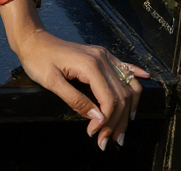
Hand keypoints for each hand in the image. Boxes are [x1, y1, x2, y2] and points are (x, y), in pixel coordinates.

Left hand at [14, 28, 148, 149]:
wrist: (33, 39)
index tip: (96, 136)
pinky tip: (147, 79)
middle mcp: (102, 59)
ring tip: (122, 129)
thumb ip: (76, 100)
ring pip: (127, 85)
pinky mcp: (102, 55)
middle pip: (121, 96)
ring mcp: (104, 55)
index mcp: (90, 65)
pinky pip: (124, 66)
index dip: (107, 122)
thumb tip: (99, 119)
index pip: (110, 100)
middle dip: (118, 122)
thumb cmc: (38, 60)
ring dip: (129, 109)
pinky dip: (136, 76)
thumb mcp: (51, 82)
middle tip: (108, 141)